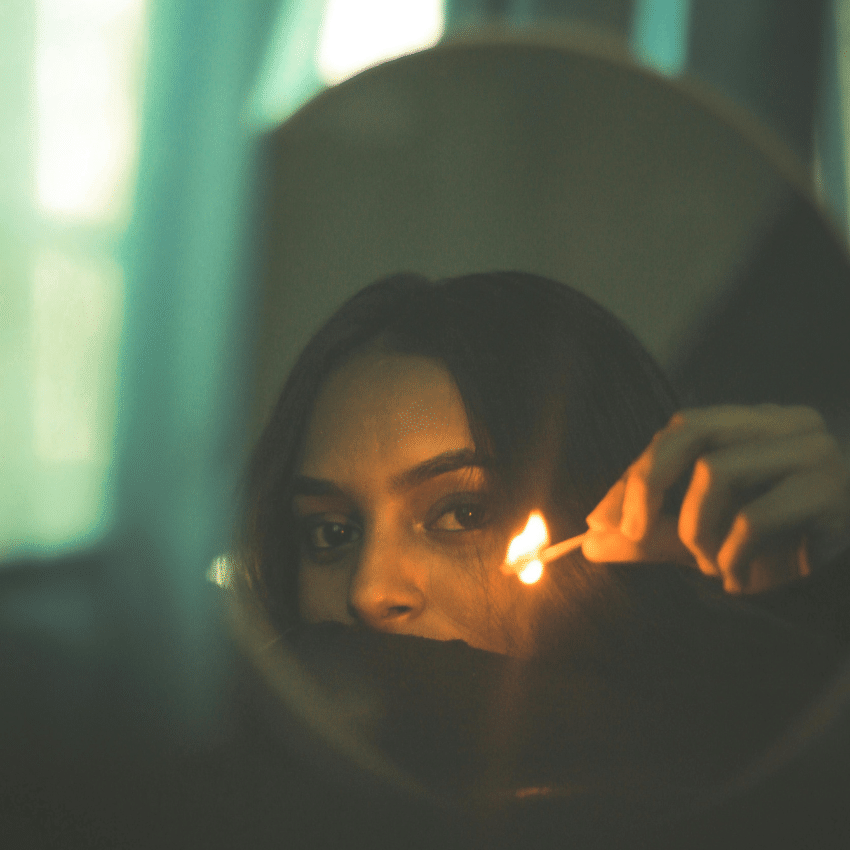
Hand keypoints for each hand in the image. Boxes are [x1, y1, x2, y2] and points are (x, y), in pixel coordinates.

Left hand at [581, 405, 849, 593]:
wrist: (848, 577)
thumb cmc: (783, 551)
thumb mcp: (708, 538)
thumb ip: (653, 535)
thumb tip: (592, 542)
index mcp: (756, 425)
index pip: (679, 431)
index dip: (633, 474)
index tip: (598, 520)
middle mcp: (786, 424)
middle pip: (691, 429)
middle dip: (646, 483)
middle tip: (630, 533)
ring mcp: (814, 453)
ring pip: (715, 471)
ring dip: (696, 531)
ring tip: (711, 565)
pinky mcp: (832, 491)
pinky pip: (752, 518)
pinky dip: (731, 557)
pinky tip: (739, 581)